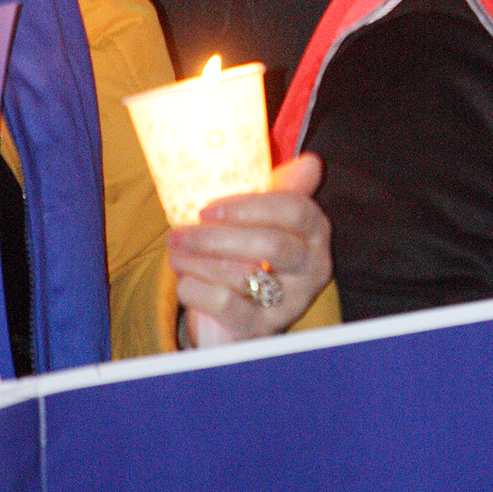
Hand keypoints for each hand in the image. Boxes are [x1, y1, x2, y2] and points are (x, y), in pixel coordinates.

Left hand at [168, 153, 331, 343]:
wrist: (243, 310)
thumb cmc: (253, 251)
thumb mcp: (267, 217)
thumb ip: (282, 186)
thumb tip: (310, 163)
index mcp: (316, 231)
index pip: (294, 210)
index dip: (249, 206)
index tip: (207, 208)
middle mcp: (313, 267)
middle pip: (271, 246)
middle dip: (217, 237)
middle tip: (179, 232)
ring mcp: (292, 301)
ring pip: (244, 276)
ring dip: (200, 262)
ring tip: (176, 253)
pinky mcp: (264, 329)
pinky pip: (227, 307)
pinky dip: (198, 291)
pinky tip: (185, 282)